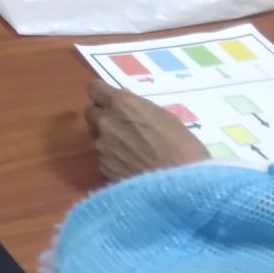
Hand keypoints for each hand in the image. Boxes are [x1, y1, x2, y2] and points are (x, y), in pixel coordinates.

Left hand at [84, 80, 208, 181]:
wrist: (182, 184)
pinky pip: (104, 158)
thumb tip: (129, 109)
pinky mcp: (103, 167)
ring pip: (98, 137)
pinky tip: (132, 168)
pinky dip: (114, 161)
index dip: (101, 94)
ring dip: (109, 140)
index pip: (94, 88)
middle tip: (121, 127)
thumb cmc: (182, 146)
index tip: (109, 100)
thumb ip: (139, 109)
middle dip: (103, 117)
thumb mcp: (164, 117)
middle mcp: (106, 122)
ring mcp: (102, 146)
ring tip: (132, 152)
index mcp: (121, 104)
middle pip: (91, 113)